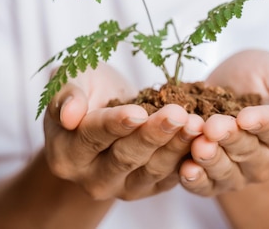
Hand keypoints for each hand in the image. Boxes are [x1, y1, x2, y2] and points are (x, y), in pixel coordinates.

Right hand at [44, 63, 203, 200]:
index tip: (139, 112)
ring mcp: (121, 187)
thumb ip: (67, 95)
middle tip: (178, 114)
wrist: (103, 108)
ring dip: (176, 146)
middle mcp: (91, 177)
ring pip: (151, 170)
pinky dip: (186, 157)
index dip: (116, 124)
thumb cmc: (85, 89)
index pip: (93, 137)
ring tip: (195, 123)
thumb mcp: (71, 81)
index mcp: (67, 152)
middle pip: (125, 157)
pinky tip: (201, 137)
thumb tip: (69, 114)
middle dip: (154, 134)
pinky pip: (169, 177)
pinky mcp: (148, 188)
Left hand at [179, 49, 268, 195]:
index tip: (244, 117)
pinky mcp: (213, 177)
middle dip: (229, 138)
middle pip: (248, 151)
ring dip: (210, 159)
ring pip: (226, 171)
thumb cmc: (262, 76)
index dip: (260, 123)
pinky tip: (186, 170)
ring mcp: (239, 171)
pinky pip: (206, 186)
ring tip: (198, 145)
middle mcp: (265, 159)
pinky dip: (195, 180)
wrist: (231, 83)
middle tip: (213, 127)